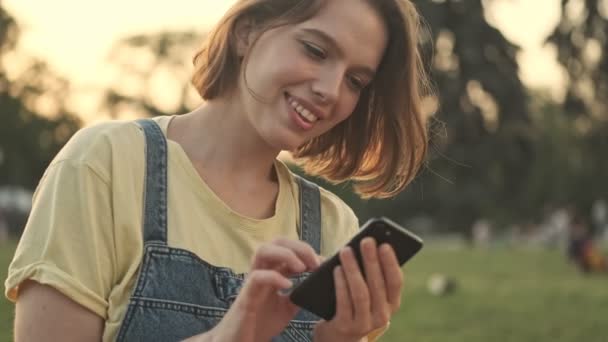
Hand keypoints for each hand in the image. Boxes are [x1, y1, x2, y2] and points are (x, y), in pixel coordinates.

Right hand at [206, 238, 320, 341]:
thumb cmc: (261, 323)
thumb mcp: (287, 307)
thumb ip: (299, 294)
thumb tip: (318, 285)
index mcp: (272, 272)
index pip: (287, 248)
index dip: (306, 251)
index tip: (322, 262)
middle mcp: (261, 271)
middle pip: (276, 241)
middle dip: (298, 246)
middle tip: (315, 262)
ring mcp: (252, 281)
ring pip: (262, 250)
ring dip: (286, 254)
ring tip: (302, 268)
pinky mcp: (246, 296)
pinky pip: (257, 277)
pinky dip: (274, 277)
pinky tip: (288, 285)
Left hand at [313, 238, 402, 341]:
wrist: (338, 336)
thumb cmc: (353, 304)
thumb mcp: (368, 292)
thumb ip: (371, 274)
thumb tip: (367, 247)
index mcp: (391, 304)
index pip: (396, 282)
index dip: (391, 263)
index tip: (384, 244)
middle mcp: (382, 316)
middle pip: (377, 285)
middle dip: (371, 260)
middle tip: (365, 241)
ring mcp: (364, 323)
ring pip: (361, 293)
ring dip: (353, 269)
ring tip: (346, 251)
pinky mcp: (346, 327)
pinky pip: (344, 302)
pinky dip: (341, 284)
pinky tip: (336, 269)